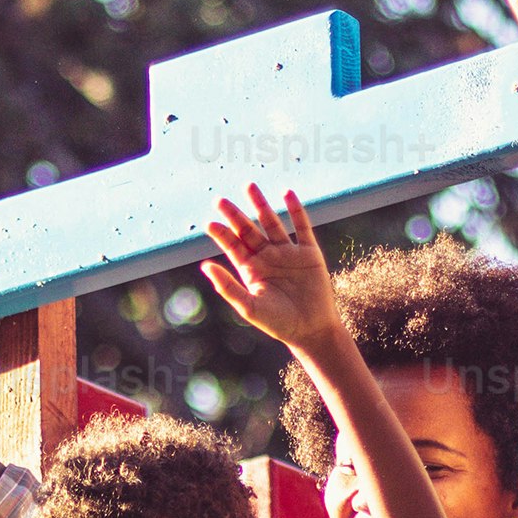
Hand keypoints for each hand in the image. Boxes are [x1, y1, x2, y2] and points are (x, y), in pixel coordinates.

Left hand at [199, 186, 339, 353]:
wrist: (312, 330)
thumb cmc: (278, 323)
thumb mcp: (249, 306)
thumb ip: (227, 286)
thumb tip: (204, 266)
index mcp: (251, 270)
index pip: (233, 246)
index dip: (221, 233)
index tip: (210, 222)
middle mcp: (267, 258)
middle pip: (248, 230)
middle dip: (235, 215)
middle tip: (219, 200)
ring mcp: (288, 253)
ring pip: (271, 223)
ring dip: (261, 205)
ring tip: (249, 186)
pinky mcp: (309, 253)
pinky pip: (302, 227)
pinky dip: (296, 210)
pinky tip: (287, 194)